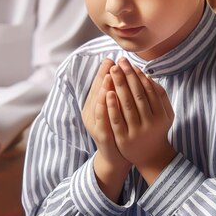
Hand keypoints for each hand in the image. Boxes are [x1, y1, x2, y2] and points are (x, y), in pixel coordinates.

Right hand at [82, 59, 130, 199]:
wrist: (117, 157)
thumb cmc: (119, 130)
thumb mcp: (117, 111)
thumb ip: (118, 94)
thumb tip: (123, 73)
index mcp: (95, 106)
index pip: (99, 86)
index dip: (103, 72)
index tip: (110, 58)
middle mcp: (92, 114)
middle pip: (97, 91)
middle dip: (104, 76)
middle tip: (110, 62)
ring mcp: (95, 125)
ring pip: (97, 103)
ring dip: (102, 87)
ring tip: (108, 74)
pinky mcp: (100, 134)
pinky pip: (100, 118)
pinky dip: (104, 105)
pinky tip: (107, 94)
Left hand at [107, 58, 175, 184]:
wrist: (151, 157)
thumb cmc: (156, 130)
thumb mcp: (165, 114)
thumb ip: (161, 96)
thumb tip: (148, 77)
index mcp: (161, 115)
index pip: (149, 90)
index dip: (139, 76)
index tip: (130, 64)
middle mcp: (150, 123)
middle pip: (137, 95)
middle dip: (127, 76)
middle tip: (119, 62)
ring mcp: (137, 132)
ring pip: (127, 106)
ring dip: (119, 86)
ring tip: (113, 71)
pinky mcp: (124, 140)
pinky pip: (117, 120)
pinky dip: (112, 106)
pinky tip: (107, 93)